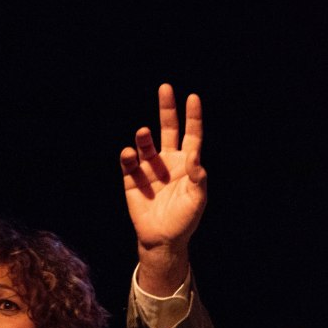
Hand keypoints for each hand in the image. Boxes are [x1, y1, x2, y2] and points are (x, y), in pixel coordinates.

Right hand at [120, 85, 206, 268]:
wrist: (162, 240)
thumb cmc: (184, 220)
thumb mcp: (197, 199)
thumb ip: (198, 177)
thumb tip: (195, 154)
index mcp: (187, 164)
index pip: (191, 135)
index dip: (193, 117)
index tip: (193, 97)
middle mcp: (168, 161)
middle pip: (168, 129)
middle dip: (167, 109)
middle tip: (165, 88)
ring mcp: (149, 169)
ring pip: (146, 144)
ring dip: (144, 137)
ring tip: (143, 133)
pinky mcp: (132, 179)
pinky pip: (129, 163)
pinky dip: (128, 156)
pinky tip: (130, 154)